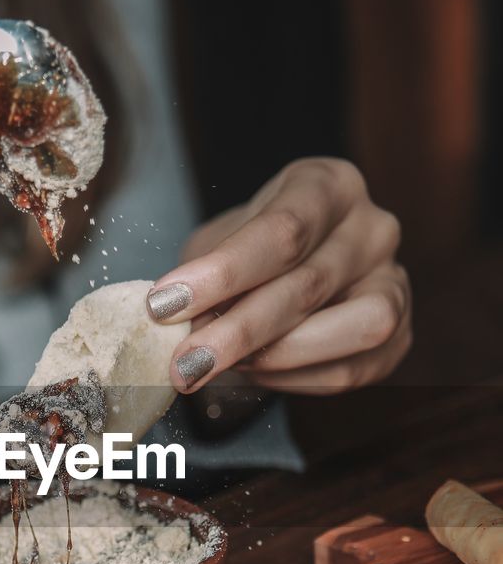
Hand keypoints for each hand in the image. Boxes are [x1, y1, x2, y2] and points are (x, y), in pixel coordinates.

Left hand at [147, 158, 410, 394]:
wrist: (289, 272)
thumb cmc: (250, 252)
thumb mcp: (218, 245)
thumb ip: (204, 276)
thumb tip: (179, 325)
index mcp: (329, 185)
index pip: (283, 229)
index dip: (222, 272)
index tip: (164, 304)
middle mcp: (374, 228)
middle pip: (309, 284)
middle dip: (237, 331)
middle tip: (184, 363)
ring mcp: (395, 281)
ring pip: (352, 328)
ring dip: (276, 358)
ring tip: (221, 366)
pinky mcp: (399, 336)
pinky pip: (350, 370)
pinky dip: (293, 379)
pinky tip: (254, 373)